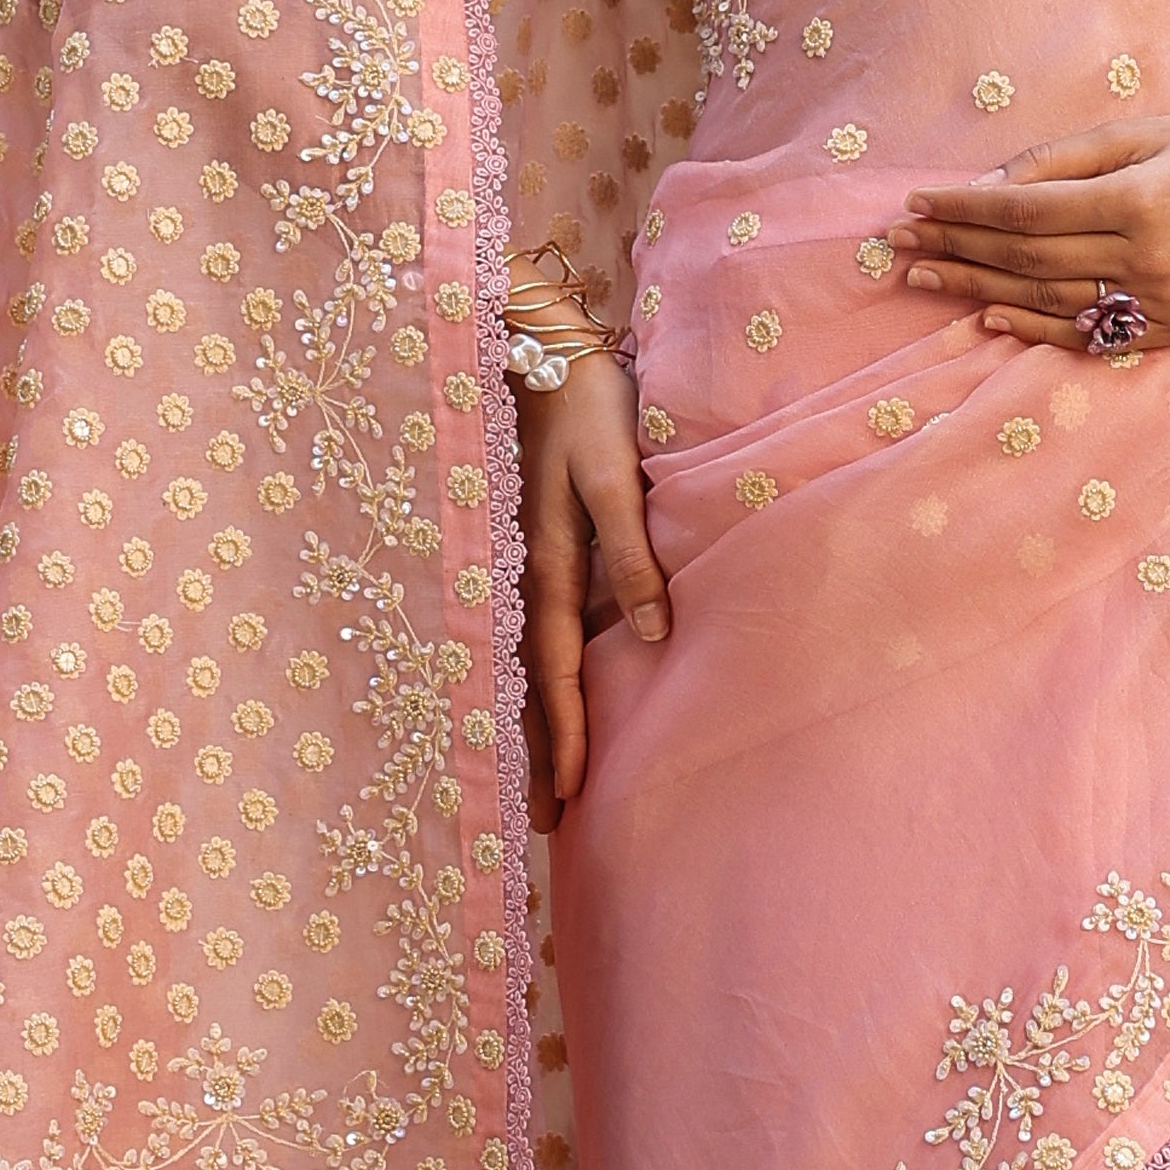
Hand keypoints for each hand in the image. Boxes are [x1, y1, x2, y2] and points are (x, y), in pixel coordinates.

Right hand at [519, 347, 664, 815]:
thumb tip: (651, 632)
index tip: (563, 796)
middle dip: (531, 751)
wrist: (530, 346)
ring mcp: (518, 562)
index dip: (562, 735)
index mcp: (548, 566)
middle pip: (528, 683)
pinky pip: (524, 628)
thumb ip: (629, 551)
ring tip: (529, 782)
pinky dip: (526, 677)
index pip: (558, 673)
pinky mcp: (524, 544)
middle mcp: (524, 575)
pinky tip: (528, 700)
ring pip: (520, 662)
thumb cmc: (585, 406)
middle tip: (535, 823)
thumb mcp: (614, 475)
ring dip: (525, 723)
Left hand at [889, 113, 1169, 353]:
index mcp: (1139, 200)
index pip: (1027, 213)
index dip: (965, 210)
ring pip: (1049, 300)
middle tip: (898, 244)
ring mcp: (1160, 302)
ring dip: (978, 290)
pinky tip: (988, 318)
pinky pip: (1089, 334)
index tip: (916, 203)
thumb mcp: (1142, 132)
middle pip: (1028, 261)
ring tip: (923, 278)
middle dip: (956, 249)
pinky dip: (1035, 329)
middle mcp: (1148, 259)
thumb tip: (987, 187)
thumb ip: (1063, 160)